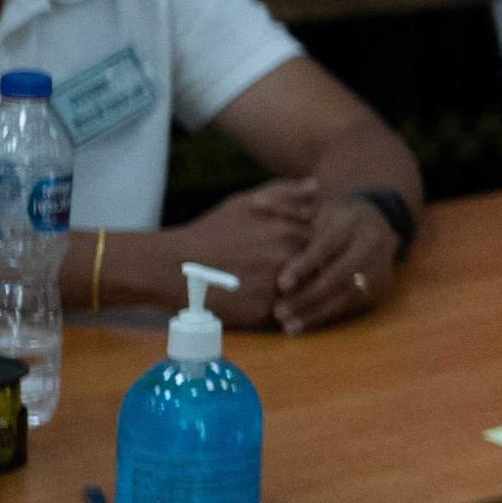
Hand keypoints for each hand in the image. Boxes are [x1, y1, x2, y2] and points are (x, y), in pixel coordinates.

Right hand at [169, 181, 316, 324]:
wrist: (174, 265)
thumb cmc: (212, 231)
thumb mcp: (245, 203)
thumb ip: (284, 192)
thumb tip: (317, 186)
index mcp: (288, 232)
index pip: (327, 244)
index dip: (325, 250)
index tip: (319, 254)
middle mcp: (286, 259)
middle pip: (322, 271)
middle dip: (319, 274)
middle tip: (315, 278)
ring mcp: (275, 287)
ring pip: (308, 296)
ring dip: (308, 297)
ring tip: (299, 297)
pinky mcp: (261, 313)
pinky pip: (288, 317)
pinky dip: (290, 315)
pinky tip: (286, 313)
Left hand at [274, 194, 401, 333]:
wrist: (379, 222)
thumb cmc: (335, 217)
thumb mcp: (315, 208)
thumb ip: (285, 208)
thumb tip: (254, 204)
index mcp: (351, 222)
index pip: (327, 246)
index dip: (304, 265)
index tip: (281, 284)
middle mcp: (370, 244)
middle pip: (339, 274)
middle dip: (308, 295)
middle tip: (278, 311)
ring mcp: (379, 267)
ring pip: (347, 295)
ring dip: (316, 312)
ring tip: (288, 325)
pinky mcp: (380, 287)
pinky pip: (352, 306)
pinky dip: (326, 316)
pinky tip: (303, 325)